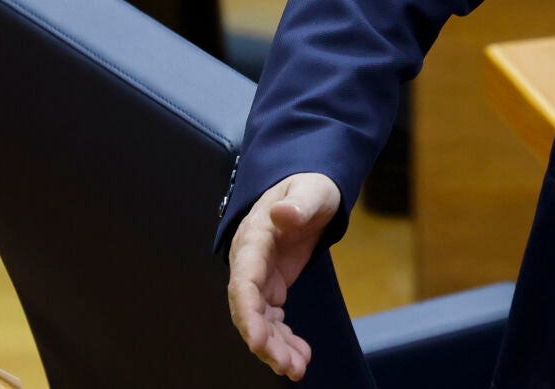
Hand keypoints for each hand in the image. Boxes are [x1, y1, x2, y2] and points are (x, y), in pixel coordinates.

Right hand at [226, 171, 342, 380]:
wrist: (311, 189)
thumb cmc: (310, 186)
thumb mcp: (312, 190)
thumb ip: (298, 203)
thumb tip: (282, 213)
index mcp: (253, 240)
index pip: (243, 283)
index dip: (248, 314)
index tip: (258, 340)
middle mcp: (250, 262)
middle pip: (248, 309)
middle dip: (264, 341)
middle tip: (286, 365)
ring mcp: (260, 276)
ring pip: (260, 320)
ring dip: (275, 347)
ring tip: (297, 368)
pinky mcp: (272, 285)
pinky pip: (273, 319)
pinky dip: (284, 339)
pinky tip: (300, 355)